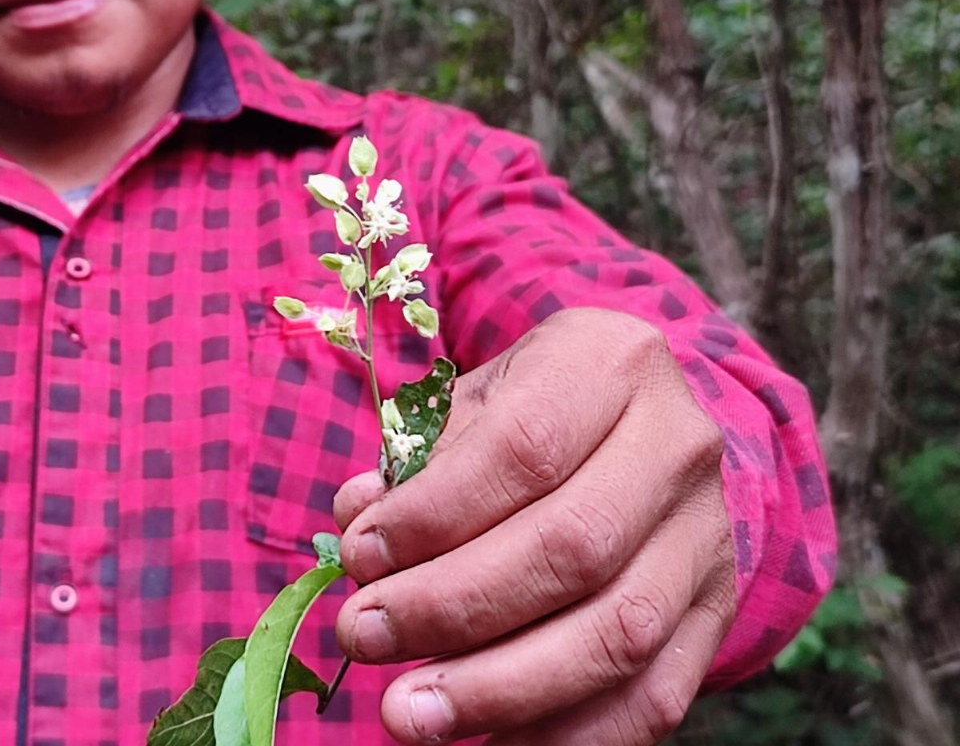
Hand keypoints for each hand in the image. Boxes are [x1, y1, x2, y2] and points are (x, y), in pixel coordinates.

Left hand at [333, 307, 735, 744]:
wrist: (637, 423)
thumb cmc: (528, 409)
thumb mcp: (471, 401)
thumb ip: (413, 460)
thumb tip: (355, 517)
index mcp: (611, 363)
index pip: (522, 447)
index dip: (434, 513)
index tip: (359, 555)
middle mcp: (678, 445)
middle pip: (570, 547)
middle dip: (452, 606)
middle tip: (364, 636)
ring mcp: (708, 536)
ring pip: (616, 633)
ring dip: (500, 688)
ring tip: (410, 713)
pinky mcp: (716, 614)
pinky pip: (653, 697)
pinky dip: (565, 735)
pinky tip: (487, 743)